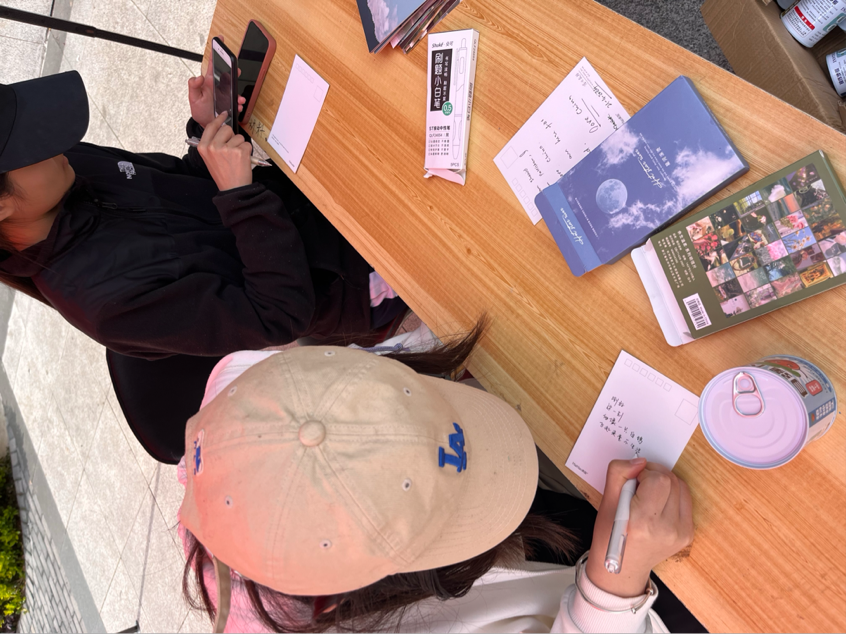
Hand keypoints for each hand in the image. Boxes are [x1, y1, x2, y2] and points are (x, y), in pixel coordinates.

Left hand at [188, 36, 245, 128]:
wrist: (206, 124)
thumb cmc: (199, 111)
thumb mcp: (193, 98)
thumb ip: (193, 86)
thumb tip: (198, 77)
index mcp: (209, 82)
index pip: (212, 64)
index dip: (216, 52)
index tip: (219, 41)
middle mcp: (218, 86)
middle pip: (228, 74)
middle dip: (233, 71)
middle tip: (237, 70)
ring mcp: (225, 94)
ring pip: (234, 88)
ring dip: (238, 92)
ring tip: (239, 98)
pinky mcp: (230, 103)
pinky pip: (237, 100)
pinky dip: (239, 102)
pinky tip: (238, 104)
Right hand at [197, 112, 252, 190]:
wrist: (233, 189)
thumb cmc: (223, 174)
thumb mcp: (209, 158)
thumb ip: (212, 142)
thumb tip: (219, 127)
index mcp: (203, 147)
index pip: (211, 126)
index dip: (219, 119)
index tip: (224, 114)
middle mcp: (213, 146)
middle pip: (227, 129)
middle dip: (232, 137)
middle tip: (231, 150)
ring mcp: (226, 149)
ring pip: (238, 137)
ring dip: (240, 145)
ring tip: (236, 158)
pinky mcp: (239, 151)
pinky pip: (246, 144)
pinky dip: (247, 151)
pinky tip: (242, 160)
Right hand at [585, 459, 693, 597]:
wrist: (620, 569)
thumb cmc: (609, 534)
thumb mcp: (606, 502)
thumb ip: (618, 474)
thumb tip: (640, 461)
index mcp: (643, 521)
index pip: (659, 480)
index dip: (645, 473)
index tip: (633, 482)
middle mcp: (666, 528)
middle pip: (671, 481)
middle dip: (655, 476)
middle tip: (639, 486)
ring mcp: (680, 533)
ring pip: (681, 488)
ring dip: (665, 484)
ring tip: (648, 495)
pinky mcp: (687, 534)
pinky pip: (685, 501)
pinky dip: (672, 496)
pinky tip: (657, 504)